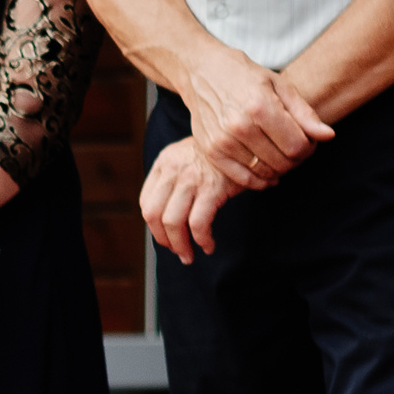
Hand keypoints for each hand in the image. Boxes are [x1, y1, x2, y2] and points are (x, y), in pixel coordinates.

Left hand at [139, 138, 240, 263]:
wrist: (247, 138)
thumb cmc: (219, 155)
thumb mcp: (188, 158)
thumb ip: (173, 179)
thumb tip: (165, 218)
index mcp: (164, 162)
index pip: (146, 202)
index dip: (154, 225)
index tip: (165, 237)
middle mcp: (173, 170)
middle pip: (154, 215)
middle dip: (163, 240)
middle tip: (176, 251)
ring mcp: (192, 178)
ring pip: (173, 222)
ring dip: (180, 245)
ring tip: (189, 255)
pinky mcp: (213, 187)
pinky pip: (198, 223)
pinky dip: (201, 239)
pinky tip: (208, 246)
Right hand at [184, 47, 331, 189]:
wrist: (203, 74)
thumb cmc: (246, 78)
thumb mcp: (281, 86)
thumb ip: (305, 114)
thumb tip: (328, 136)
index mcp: (260, 107)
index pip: (297, 145)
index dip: (309, 148)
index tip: (308, 141)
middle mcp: (239, 127)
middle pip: (282, 161)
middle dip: (296, 159)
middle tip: (294, 148)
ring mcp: (223, 141)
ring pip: (265, 172)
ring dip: (279, 169)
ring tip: (280, 155)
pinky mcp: (211, 152)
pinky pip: (242, 179)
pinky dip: (259, 181)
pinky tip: (268, 174)